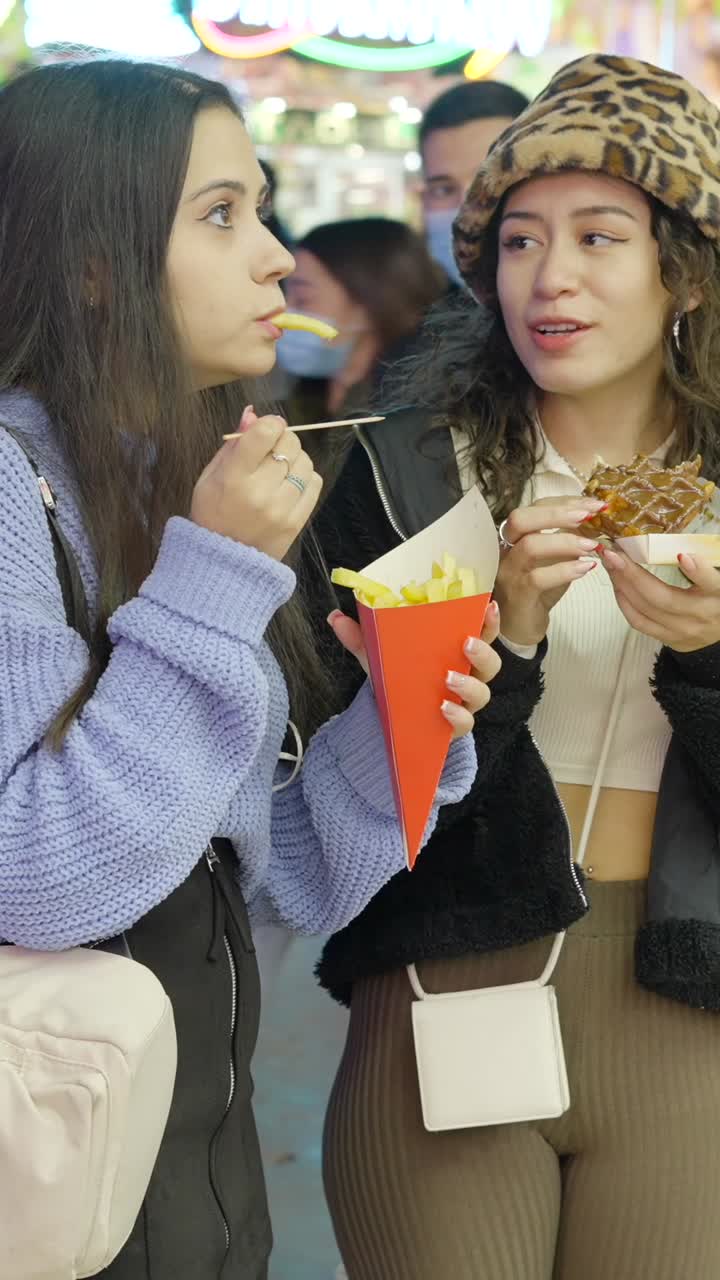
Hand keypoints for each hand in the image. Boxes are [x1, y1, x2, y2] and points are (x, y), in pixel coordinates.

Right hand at [191, 405, 322, 559]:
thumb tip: (253, 414)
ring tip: (279, 469)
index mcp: (233, 478)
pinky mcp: (297, 521)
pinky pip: (315, 483)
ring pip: (305, 462)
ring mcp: (281, 509)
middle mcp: (260, 492)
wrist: (224, 561)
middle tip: (271, 451)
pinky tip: (289, 484)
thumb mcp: (210, 476)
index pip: (264, 433)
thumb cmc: (213, 513)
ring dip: (295, 458)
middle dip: (283, 440)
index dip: (271, 423)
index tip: (268, 429)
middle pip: (289, 444)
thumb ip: (233, 444)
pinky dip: (305, 477)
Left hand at [327, 600, 502, 740]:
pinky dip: (457, 715)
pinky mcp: (454, 726)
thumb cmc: (398, 677)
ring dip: (468, 684)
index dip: (490, 620)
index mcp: (456, 652)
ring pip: (482, 694)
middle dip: (482, 652)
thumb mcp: (379, 656)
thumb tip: (335, 617)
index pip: (482, 633)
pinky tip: (443, 708)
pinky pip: (465, 723)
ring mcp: (464, 703)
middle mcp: (468, 676)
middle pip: (491, 665)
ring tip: (448, 678)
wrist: (392, 717)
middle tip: (465, 643)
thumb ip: (360, 637)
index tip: (488, 605)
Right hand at [493, 496, 607, 644]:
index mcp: (515, 535)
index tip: (593, 505)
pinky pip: (538, 578)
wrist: (521, 625)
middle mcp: (506, 549)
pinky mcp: (518, 594)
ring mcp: (509, 572)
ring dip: (566, 541)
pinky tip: (586, 568)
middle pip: (522, 519)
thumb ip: (567, 538)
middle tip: (589, 516)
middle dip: (558, 513)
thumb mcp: (554, 557)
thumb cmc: (538, 588)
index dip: (564, 502)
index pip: (534, 507)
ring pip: (530, 546)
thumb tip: (595, 519)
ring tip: (592, 545)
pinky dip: (565, 570)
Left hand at [600, 547, 719, 651]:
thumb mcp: (715, 580)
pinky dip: (623, 601)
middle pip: (662, 598)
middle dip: (632, 574)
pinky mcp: (668, 639)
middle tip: (613, 553)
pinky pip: (638, 621)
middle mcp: (700, 615)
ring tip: (609, 564)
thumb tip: (674, 551)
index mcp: (718, 594)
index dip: (697, 571)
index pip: (711, 583)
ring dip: (621, 585)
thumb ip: (700, 567)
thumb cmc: (714, 597)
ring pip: (644, 610)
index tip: (682, 556)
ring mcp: (682, 631)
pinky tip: (616, 583)